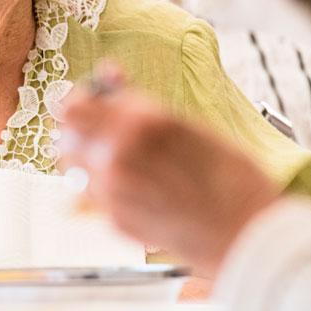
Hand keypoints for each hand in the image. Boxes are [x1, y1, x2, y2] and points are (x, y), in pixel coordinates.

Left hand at [58, 64, 279, 277]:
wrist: (245, 235)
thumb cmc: (231, 178)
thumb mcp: (189, 126)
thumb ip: (140, 103)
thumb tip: (110, 75)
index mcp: (139, 122)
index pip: (77, 105)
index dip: (83, 99)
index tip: (94, 99)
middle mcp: (117, 156)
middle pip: (66, 135)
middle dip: (80, 128)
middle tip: (101, 126)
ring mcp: (112, 192)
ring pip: (72, 166)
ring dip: (86, 156)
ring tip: (115, 156)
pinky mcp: (114, 221)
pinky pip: (91, 194)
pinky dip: (102, 185)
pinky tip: (133, 184)